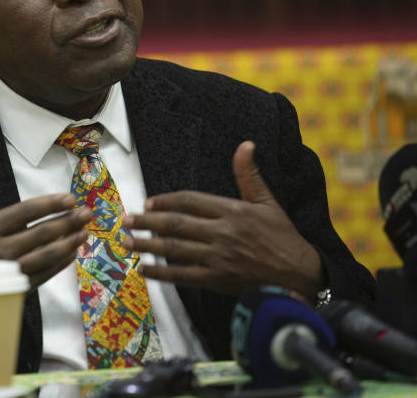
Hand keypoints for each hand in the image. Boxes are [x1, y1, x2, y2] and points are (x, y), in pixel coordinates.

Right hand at [0, 159, 90, 324]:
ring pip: (47, 256)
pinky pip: (42, 276)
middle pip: (43, 233)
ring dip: (70, 243)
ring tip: (85, 232)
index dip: (51, 204)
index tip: (70, 198)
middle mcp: (0, 251)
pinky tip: (70, 255)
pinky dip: (59, 265)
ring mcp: (8, 274)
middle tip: (88, 213)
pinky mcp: (11, 291)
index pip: (26, 212)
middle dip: (69, 221)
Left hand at [121, 141, 322, 297]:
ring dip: (146, 245)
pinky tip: (144, 269)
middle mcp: (222, 233)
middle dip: (146, 221)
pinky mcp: (217, 280)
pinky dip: (161, 273)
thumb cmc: (282, 237)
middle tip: (124, 220)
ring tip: (126, 241)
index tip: (148, 202)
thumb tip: (246, 144)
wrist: (300, 276)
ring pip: (174, 249)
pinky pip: (183, 275)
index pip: (190, 201)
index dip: (166, 200)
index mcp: (232, 210)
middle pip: (175, 224)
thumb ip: (249, 175)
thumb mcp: (268, 202)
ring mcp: (218, 257)